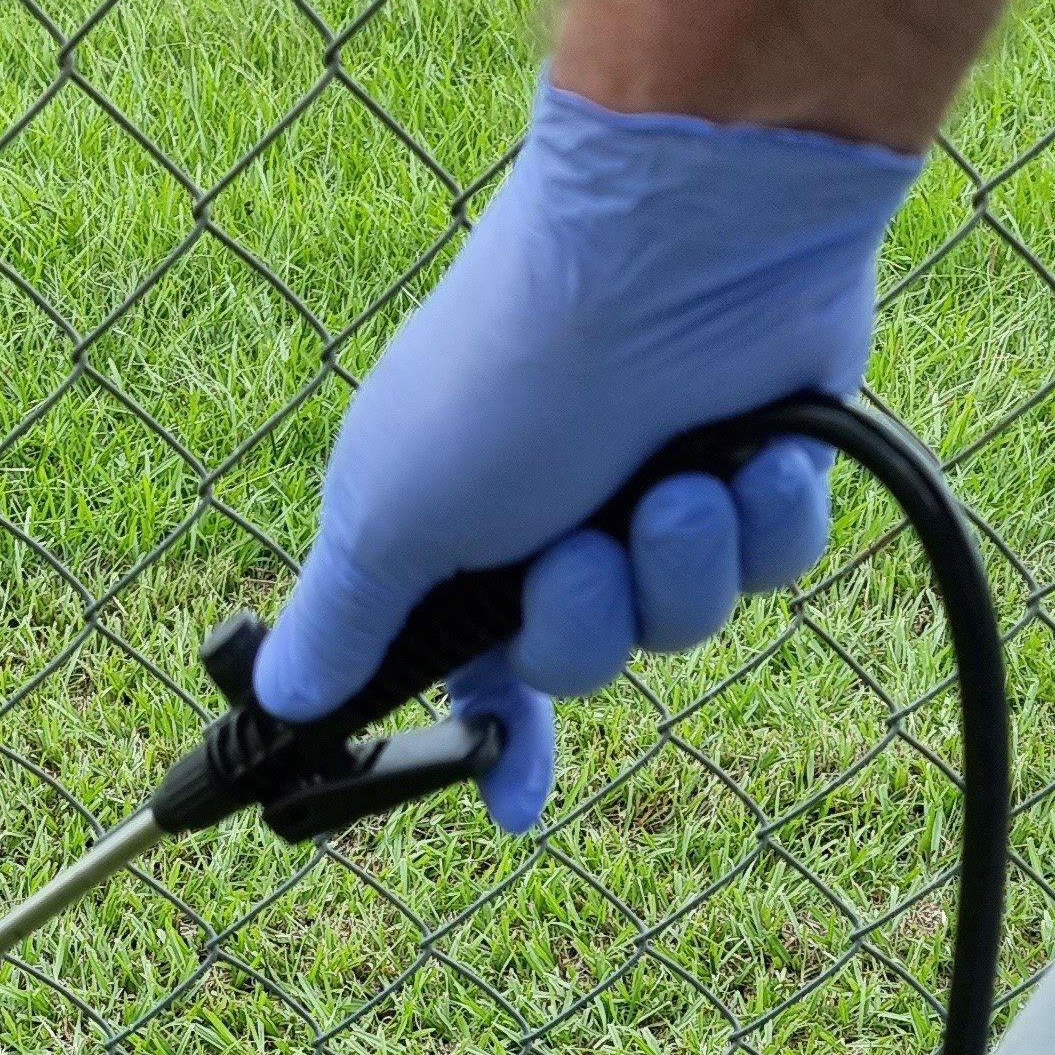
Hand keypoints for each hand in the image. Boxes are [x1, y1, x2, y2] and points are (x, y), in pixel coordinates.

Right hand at [254, 82, 919, 832]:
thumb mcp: (387, 513)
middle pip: (585, 659)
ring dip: (676, 568)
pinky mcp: (766, 464)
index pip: (479, 672)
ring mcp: (667, 487)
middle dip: (588, 623)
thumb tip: (281, 698)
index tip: (515, 804)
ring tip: (675, 487)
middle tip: (583, 551)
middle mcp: (563, 513)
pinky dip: (759, 522)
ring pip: (685, 619)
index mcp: (466, 533)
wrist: (665, 250)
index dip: (499, 740)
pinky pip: (773, 563)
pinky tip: (751, 457)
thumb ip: (342, 619)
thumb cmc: (505, 375)